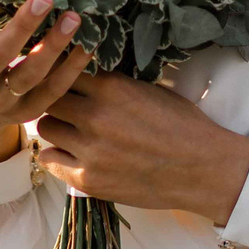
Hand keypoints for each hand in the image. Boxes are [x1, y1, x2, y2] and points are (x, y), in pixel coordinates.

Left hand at [33, 72, 248, 224]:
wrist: (202, 168)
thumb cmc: (182, 125)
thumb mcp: (150, 89)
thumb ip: (114, 82)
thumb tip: (84, 71)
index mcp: (112, 87)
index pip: (65, 69)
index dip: (65, 74)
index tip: (67, 78)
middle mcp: (95, 116)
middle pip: (49, 97)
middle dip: (56, 98)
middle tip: (66, 105)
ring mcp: (89, 150)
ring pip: (46, 127)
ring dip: (56, 125)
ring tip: (69, 129)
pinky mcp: (88, 180)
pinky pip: (49, 159)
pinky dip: (55, 153)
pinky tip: (68, 152)